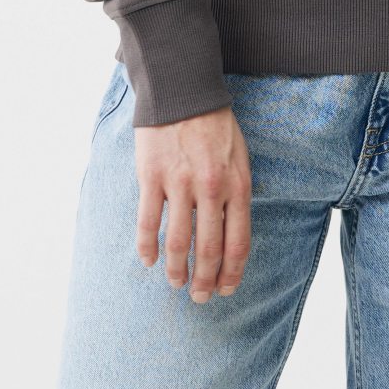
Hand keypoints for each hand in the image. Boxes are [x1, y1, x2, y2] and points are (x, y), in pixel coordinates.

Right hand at [134, 107, 251, 302]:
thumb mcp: (240, 158)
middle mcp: (211, 189)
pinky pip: (148, 222)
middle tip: (199, 298)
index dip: (231, 272)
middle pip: (209, 249)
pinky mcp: (151, 177)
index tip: (225, 289)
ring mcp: (179, 183)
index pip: (238, 242)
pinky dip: (147, 247)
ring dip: (177, 270)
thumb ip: (237, 194)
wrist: (183, 90)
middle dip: (205, 280)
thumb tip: (231, 233)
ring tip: (176, 284)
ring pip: (179, 241)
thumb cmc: (215, 126)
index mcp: (237, 186)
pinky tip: (148, 261)